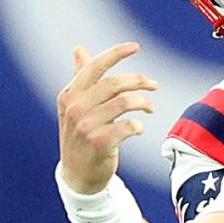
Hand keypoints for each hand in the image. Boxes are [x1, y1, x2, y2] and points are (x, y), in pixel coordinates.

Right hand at [58, 42, 154, 193]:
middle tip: (154, 85)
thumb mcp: (74, 107)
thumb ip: (80, 78)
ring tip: (151, 108)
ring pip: (124, 102)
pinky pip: (128, 125)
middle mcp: (75, 108)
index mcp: (69, 95)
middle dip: (139, 80)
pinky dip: (138, 125)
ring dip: (144, 102)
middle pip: (114, 83)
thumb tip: (79, 49)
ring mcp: (85, 125)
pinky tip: (139, 128)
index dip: (116, 53)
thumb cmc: (81, 136)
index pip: (94, 67)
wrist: (78, 176)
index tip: (135, 46)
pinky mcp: (99, 142)